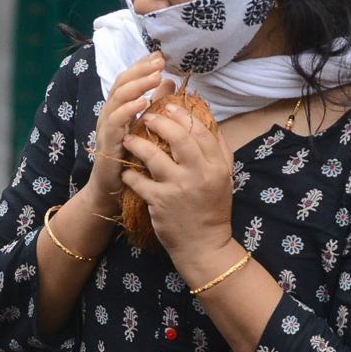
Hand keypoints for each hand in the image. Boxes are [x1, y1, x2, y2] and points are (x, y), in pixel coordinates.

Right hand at [85, 52, 174, 215]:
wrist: (112, 191)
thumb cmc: (131, 160)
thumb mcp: (146, 128)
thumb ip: (155, 105)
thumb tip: (170, 81)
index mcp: (120, 109)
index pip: (129, 80)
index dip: (142, 66)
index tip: (160, 55)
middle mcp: (110, 114)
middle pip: (121, 84)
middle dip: (140, 70)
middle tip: (159, 61)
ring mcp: (106, 127)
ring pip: (117, 98)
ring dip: (136, 86)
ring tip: (154, 76)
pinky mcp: (106, 142)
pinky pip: (115, 122)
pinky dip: (127, 110)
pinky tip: (142, 103)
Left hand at [121, 101, 235, 266]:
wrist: (203, 245)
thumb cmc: (212, 210)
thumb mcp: (224, 180)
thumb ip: (221, 152)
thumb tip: (214, 125)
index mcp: (216, 166)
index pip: (200, 130)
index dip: (183, 115)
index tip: (169, 106)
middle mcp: (199, 174)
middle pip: (178, 137)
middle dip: (159, 121)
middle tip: (146, 116)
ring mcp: (178, 188)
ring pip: (153, 155)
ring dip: (137, 143)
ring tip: (128, 139)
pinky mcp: (159, 202)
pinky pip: (138, 181)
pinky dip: (129, 174)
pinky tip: (126, 171)